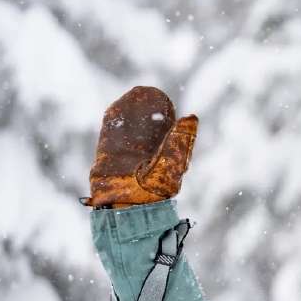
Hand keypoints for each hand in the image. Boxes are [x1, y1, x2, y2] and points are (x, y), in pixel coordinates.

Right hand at [82, 86, 197, 208]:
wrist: (130, 207)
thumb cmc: (155, 190)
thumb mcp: (173, 162)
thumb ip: (181, 140)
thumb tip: (192, 116)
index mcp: (164, 159)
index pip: (165, 133)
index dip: (163, 116)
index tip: (163, 100)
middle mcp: (145, 157)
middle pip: (144, 129)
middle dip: (144, 112)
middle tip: (145, 93)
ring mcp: (126, 156)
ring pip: (127, 129)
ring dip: (128, 113)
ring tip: (132, 96)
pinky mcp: (108, 158)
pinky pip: (110, 135)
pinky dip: (114, 120)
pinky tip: (116, 107)